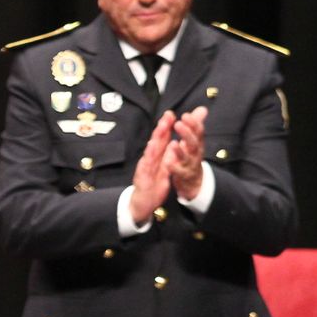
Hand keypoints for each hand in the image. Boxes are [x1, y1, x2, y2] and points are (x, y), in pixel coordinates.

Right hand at [127, 110, 174, 224]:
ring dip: (156, 138)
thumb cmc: (152, 184)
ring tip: (162, 128)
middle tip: (168, 115)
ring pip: (151, 150)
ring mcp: (145, 167)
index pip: (162, 139)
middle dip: (162, 127)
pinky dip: (149, 156)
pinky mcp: (143, 177)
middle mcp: (149, 159)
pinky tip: (152, 148)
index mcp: (156, 157)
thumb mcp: (163, 168)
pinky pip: (146, 166)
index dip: (166, 126)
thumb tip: (175, 142)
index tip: (172, 113)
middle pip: (156, 141)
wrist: (142, 202)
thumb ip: (169, 156)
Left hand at [165, 105, 207, 200]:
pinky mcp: (183, 175)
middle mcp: (195, 153)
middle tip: (179, 124)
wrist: (194, 181)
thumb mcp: (194, 140)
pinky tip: (168, 163)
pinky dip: (174, 167)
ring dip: (180, 151)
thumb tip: (202, 109)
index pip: (198, 132)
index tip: (185, 115)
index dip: (193, 124)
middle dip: (187, 134)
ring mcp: (190, 165)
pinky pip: (179, 172)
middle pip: (194, 143)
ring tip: (173, 143)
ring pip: (187, 158)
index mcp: (197, 143)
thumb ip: (196, 125)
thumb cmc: (191, 156)